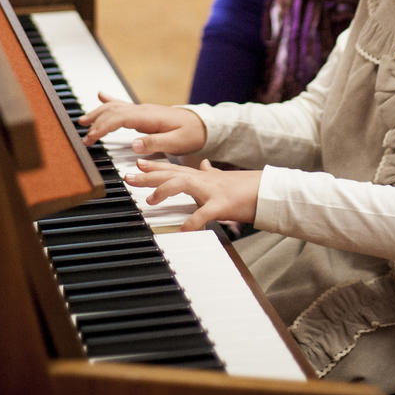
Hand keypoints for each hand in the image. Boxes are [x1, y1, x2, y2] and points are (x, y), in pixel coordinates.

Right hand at [79, 93, 206, 156]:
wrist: (202, 124)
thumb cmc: (192, 133)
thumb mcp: (177, 142)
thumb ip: (155, 142)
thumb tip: (134, 145)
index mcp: (149, 117)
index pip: (119, 118)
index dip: (103, 127)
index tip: (91, 137)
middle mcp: (143, 111)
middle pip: (113, 111)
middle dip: (96, 122)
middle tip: (84, 137)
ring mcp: (142, 110)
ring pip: (115, 107)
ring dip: (98, 113)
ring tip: (83, 121)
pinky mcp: (144, 113)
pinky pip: (123, 105)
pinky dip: (110, 101)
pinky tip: (101, 95)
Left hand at [125, 158, 262, 231]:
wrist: (267, 190)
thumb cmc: (245, 187)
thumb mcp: (223, 177)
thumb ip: (211, 172)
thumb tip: (204, 164)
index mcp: (202, 176)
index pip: (173, 168)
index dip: (153, 166)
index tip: (136, 163)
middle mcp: (203, 180)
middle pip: (171, 174)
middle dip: (148, 175)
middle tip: (127, 177)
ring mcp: (212, 191)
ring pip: (183, 184)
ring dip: (165, 190)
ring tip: (150, 200)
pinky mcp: (223, 205)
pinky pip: (205, 213)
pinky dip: (193, 222)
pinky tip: (182, 231)